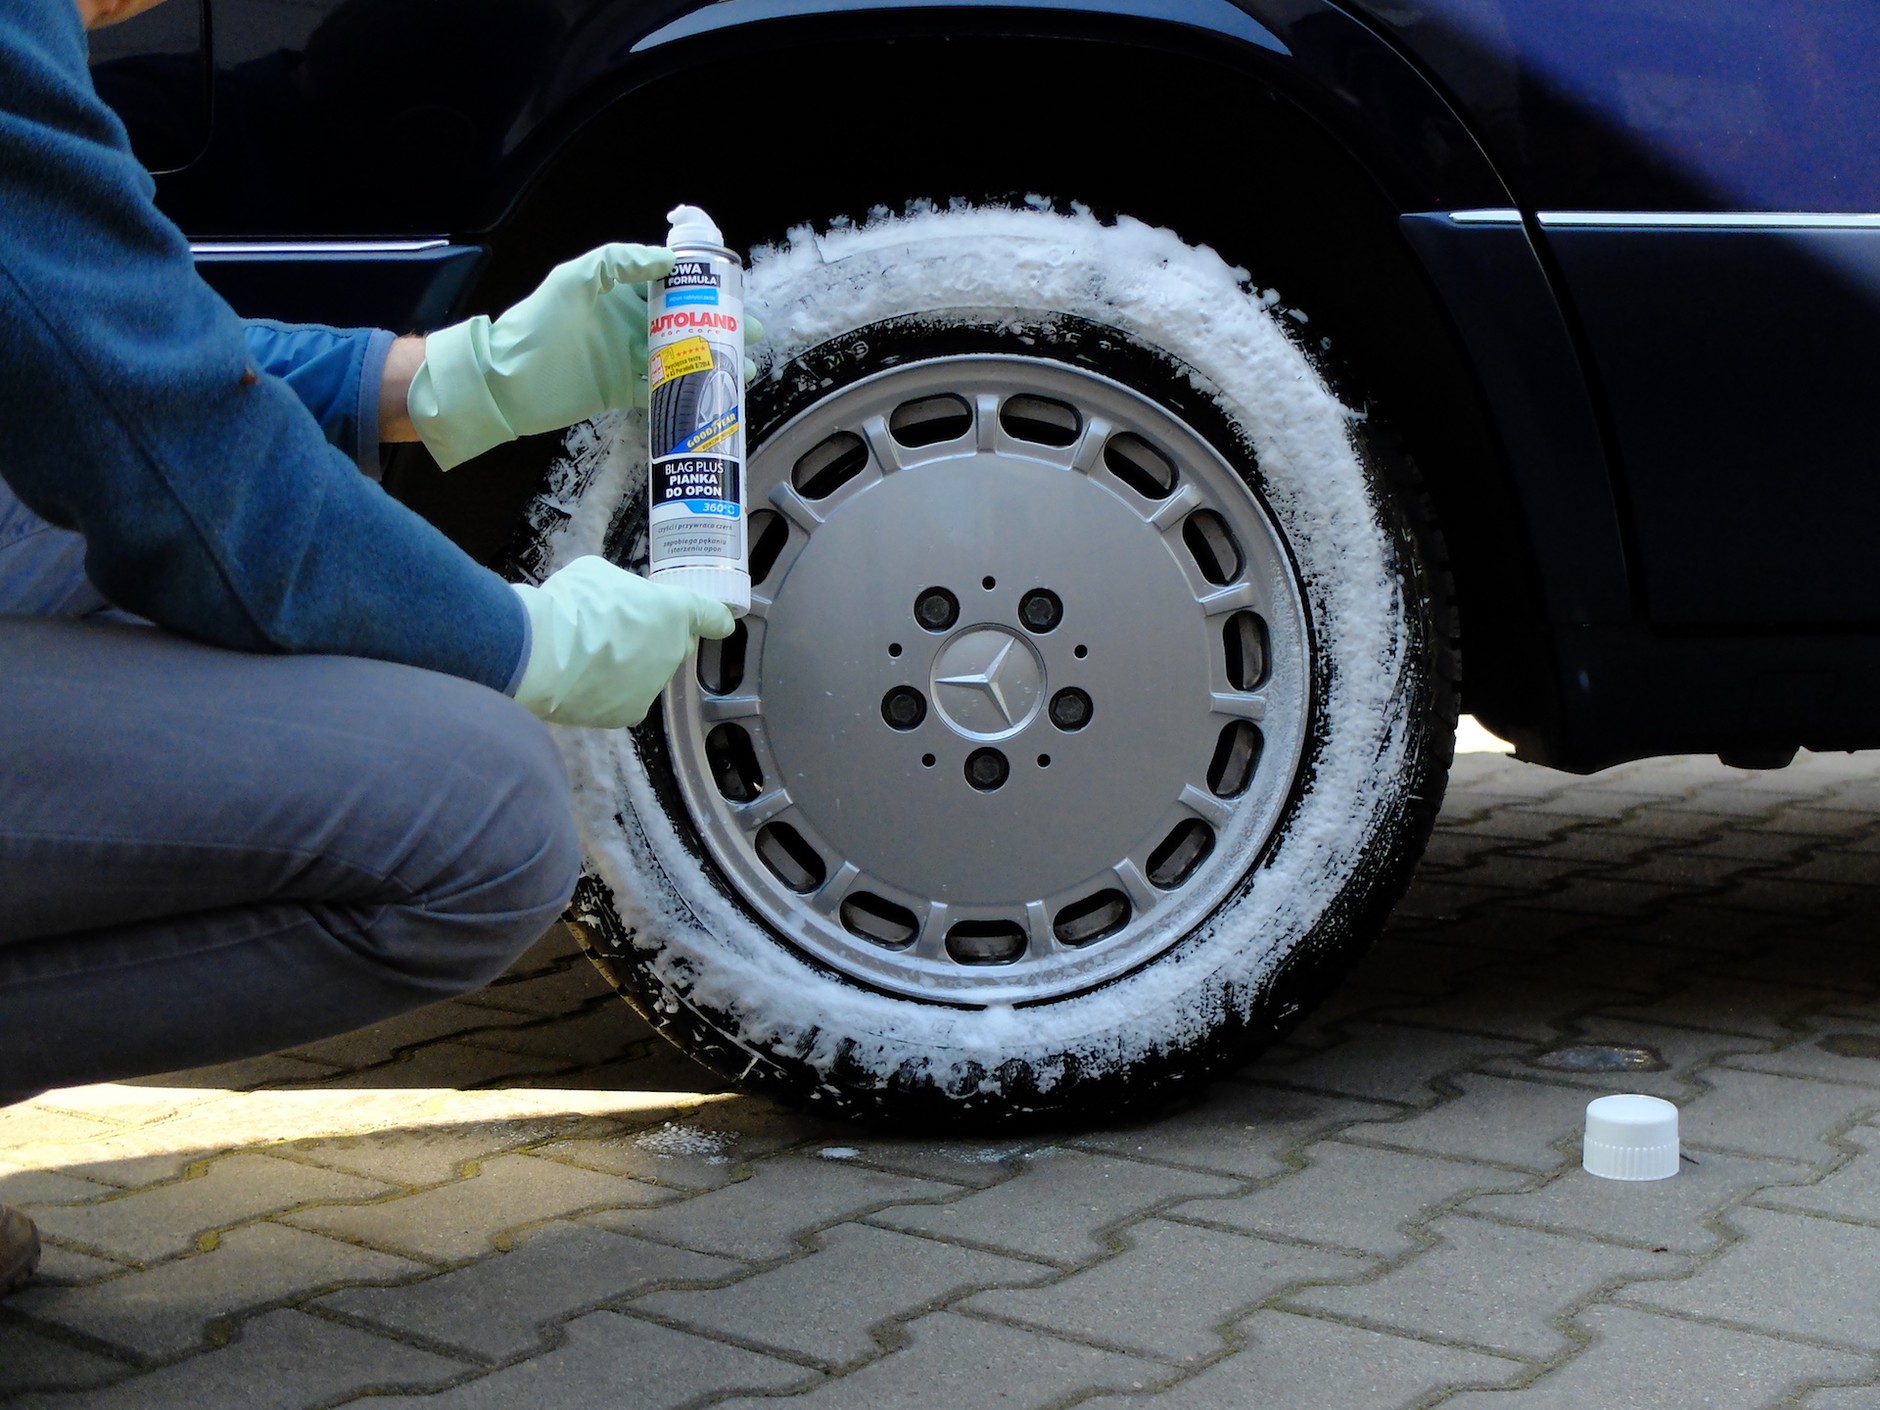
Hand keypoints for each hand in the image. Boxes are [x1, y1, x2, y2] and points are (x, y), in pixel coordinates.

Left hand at [408, 244, 761, 469]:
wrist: (507, 381)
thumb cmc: (537, 324)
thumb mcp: (575, 280)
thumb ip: (620, 262)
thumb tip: (668, 259)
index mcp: (621, 291)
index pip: (669, 283)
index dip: (702, 286)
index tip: (730, 290)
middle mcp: (630, 322)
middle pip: (684, 321)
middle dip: (719, 326)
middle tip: (751, 333)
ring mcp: (630, 357)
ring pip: (680, 356)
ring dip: (712, 359)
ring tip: (742, 366)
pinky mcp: (625, 390)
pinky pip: (663, 388)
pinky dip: (688, 390)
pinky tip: (713, 393)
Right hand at [509, 557, 734, 728]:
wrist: (542, 652)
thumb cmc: (574, 602)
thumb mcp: (599, 574)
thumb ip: (622, 591)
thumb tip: (617, 603)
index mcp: (674, 611)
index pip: (711, 616)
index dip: (714, 618)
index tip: (718, 623)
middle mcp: (673, 651)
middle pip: (671, 646)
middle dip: (651, 640)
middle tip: (615, 632)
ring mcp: (655, 686)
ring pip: (645, 675)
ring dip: (627, 667)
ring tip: (588, 659)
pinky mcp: (630, 713)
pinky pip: (623, 699)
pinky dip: (606, 693)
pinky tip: (582, 682)